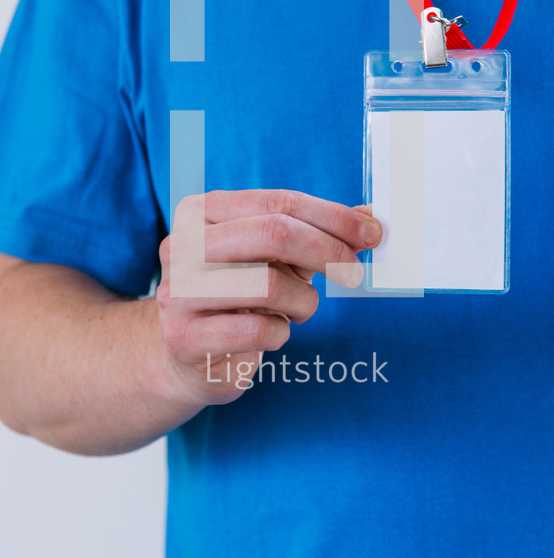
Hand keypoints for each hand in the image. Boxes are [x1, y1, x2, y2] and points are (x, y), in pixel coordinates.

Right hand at [155, 189, 381, 407]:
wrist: (183, 356)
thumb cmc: (237, 295)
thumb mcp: (271, 256)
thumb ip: (313, 233)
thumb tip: (368, 219)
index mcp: (201, 212)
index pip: (277, 202)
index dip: (331, 216)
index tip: (370, 233)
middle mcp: (182, 245)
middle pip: (273, 233)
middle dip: (328, 250)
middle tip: (354, 270)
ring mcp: (179, 293)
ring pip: (269, 284)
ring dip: (304, 301)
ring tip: (300, 309)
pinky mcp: (185, 339)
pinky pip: (258, 331)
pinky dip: (281, 333)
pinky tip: (272, 333)